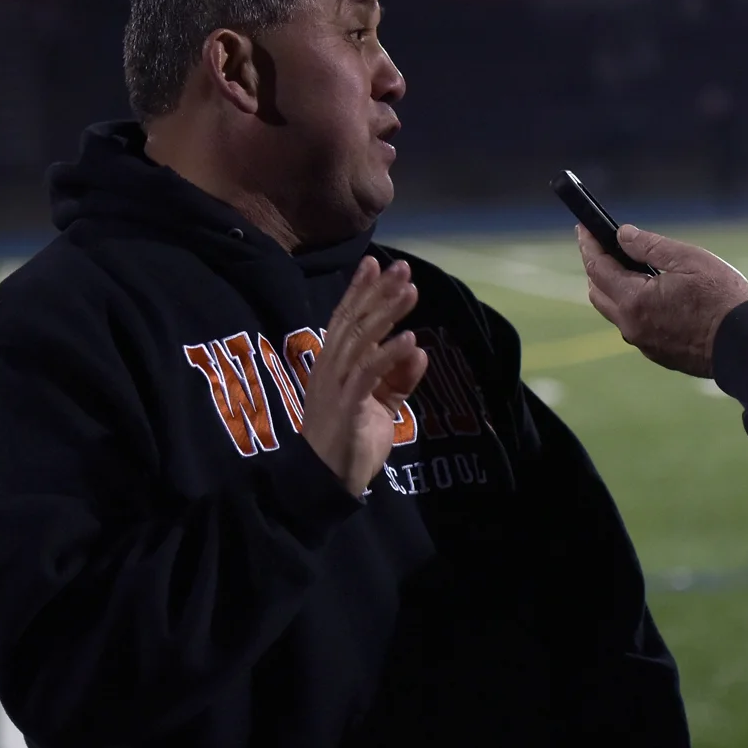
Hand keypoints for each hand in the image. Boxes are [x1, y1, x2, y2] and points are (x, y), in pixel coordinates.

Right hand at [302, 256, 427, 496]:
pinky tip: (409, 338)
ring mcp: (335, 386)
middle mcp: (329, 369)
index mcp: (332, 366)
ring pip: (361, 340)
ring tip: (410, 290)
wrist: (328, 482)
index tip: (376, 264)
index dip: (360, 291)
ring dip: (387, 314)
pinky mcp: (346, 405)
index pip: (345, 320)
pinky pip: (368, 374)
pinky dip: (389, 354)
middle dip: (378, 292)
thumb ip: (397, 379)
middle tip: (402, 267)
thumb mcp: (381, 406)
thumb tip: (420, 350)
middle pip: (354, 322)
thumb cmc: (351, 443)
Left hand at [578, 225, 747, 377]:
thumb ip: (650, 246)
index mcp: (634, 300)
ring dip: (614, 288)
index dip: (589, 244)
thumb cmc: (722, 299)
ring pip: (615, 311)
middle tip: (605, 246)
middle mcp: (631, 326)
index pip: (597, 268)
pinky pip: (635, 325)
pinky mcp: (658, 353)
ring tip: (630, 268)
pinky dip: (633, 306)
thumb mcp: (688, 260)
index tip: (583, 227)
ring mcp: (643, 343)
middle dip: (597, 267)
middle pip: (598, 292)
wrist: (744, 345)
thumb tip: (622, 234)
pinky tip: (652, 294)